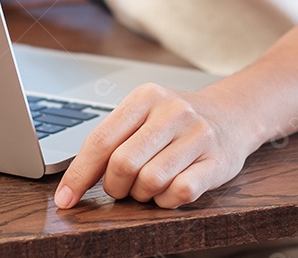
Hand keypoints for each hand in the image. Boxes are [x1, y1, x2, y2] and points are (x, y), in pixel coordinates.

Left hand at [53, 83, 258, 208]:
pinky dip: (166, 200)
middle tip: (122, 188)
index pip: (100, 140)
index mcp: (145, 97)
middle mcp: (173, 111)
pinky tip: (168, 191)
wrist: (233, 114)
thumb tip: (72, 183)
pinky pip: (180, 193)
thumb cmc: (175, 122)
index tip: (65, 200)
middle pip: (123, 164)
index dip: (78, 175)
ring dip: (142, 194)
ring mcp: (198, 135)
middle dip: (115, 186)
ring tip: (148, 186)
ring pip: (151, 181)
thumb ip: (111, 141)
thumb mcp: (142, 116)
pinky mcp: (218, 161)